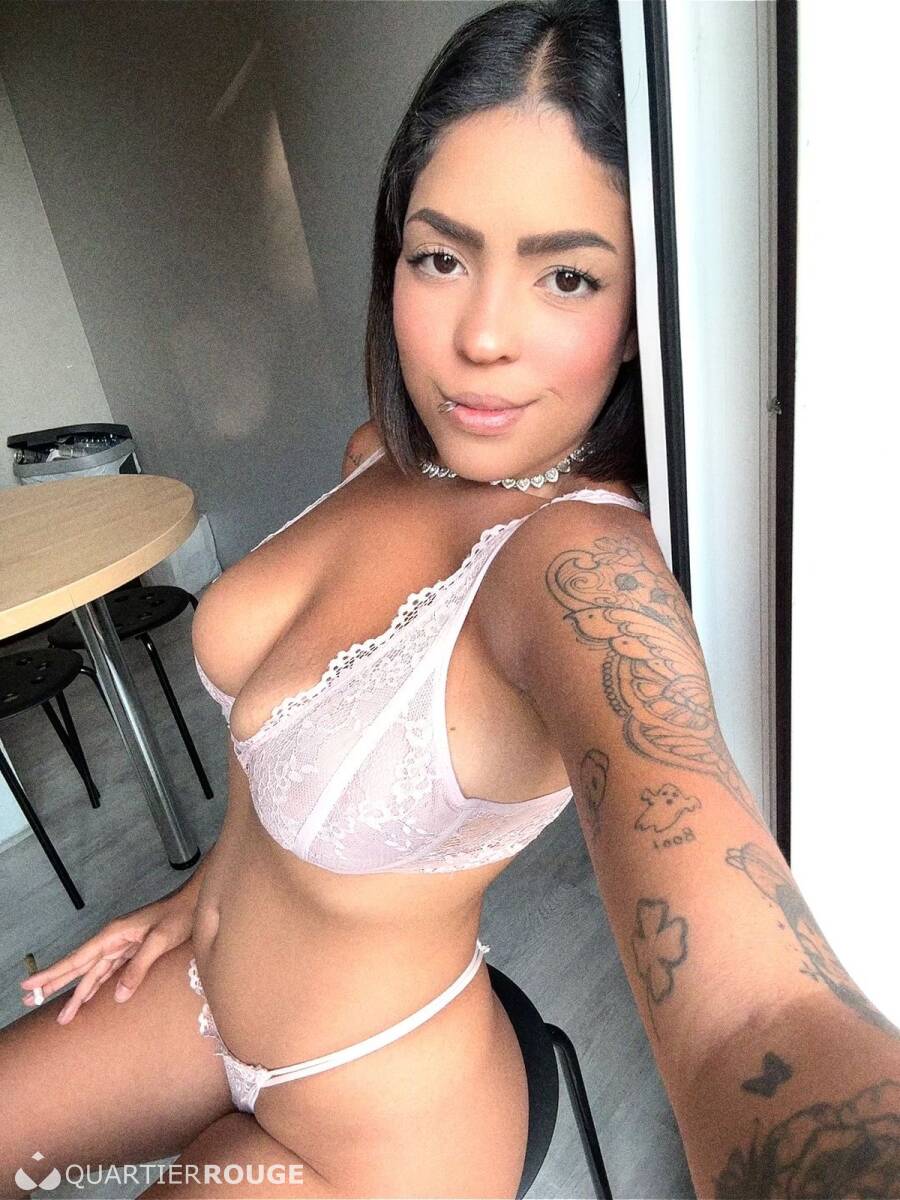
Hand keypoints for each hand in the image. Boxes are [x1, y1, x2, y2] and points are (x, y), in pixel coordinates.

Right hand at [19, 891, 195, 1024]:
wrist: (196, 903)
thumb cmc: (179, 917)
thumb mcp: (159, 942)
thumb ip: (138, 968)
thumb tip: (118, 996)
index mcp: (114, 935)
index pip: (77, 959)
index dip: (53, 973)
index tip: (29, 985)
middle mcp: (113, 941)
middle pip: (79, 967)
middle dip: (55, 984)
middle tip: (30, 1000)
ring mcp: (123, 946)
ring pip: (93, 973)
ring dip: (77, 992)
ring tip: (62, 1013)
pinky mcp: (133, 952)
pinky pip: (109, 972)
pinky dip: (96, 986)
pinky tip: (88, 997)